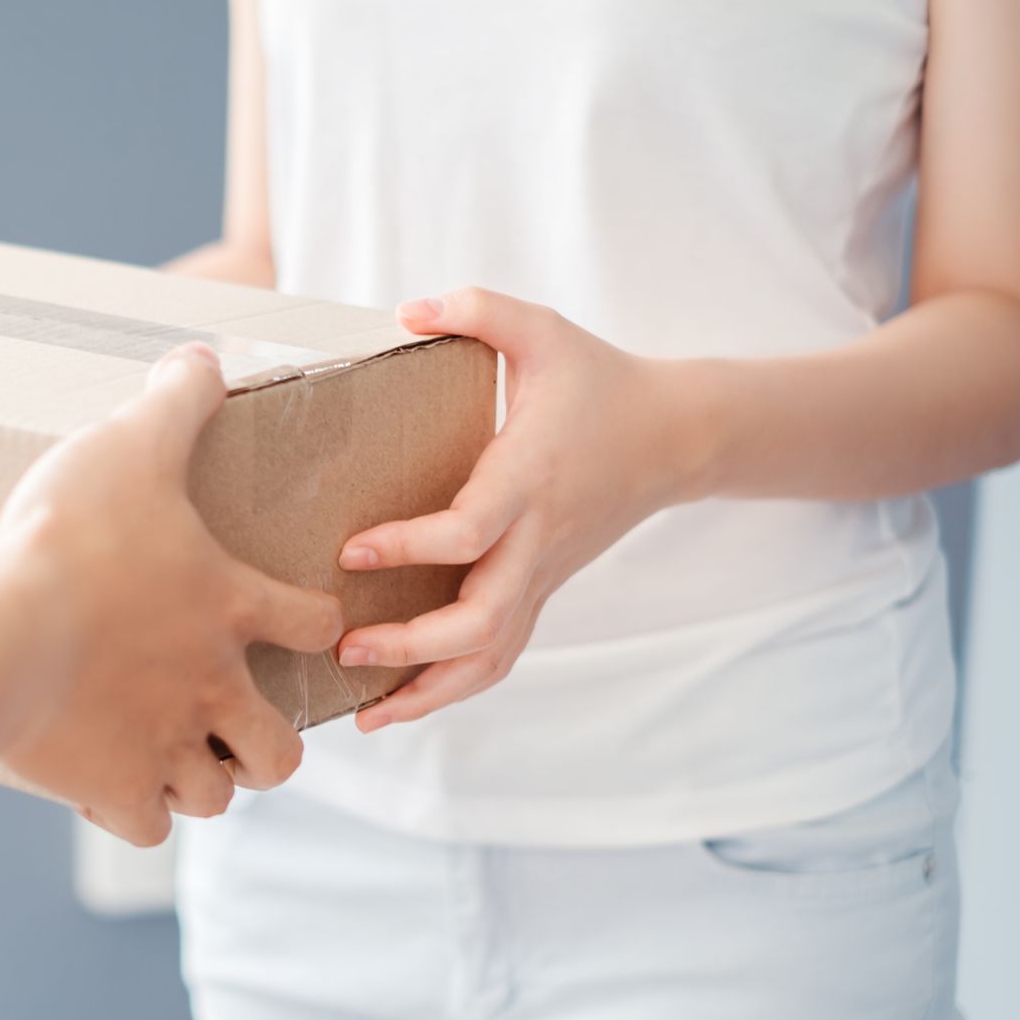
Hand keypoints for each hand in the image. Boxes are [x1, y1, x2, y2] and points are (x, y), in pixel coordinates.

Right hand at [0, 343, 344, 845]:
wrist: (5, 636)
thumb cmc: (73, 537)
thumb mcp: (127, 445)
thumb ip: (173, 402)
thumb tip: (202, 357)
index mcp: (232, 608)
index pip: (315, 624)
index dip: (318, 625)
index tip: (301, 624)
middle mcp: (215, 689)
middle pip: (282, 752)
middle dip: (267, 747)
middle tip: (233, 726)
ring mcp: (167, 746)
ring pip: (219, 796)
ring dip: (203, 781)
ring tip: (171, 757)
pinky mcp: (113, 788)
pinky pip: (146, 825)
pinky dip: (132, 811)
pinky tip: (108, 784)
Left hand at [335, 290, 703, 731]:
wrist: (678, 436)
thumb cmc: (600, 380)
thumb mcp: (544, 328)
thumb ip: (479, 309)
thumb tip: (406, 312)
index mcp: (530, 478)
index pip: (470, 531)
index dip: (410, 548)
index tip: (350, 551)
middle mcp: (536, 539)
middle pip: (480, 621)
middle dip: (408, 645)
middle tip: (341, 644)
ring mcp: (542, 575)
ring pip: (491, 657)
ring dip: (427, 691)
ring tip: (364, 711)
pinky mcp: (542, 590)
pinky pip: (500, 656)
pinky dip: (452, 688)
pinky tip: (400, 702)